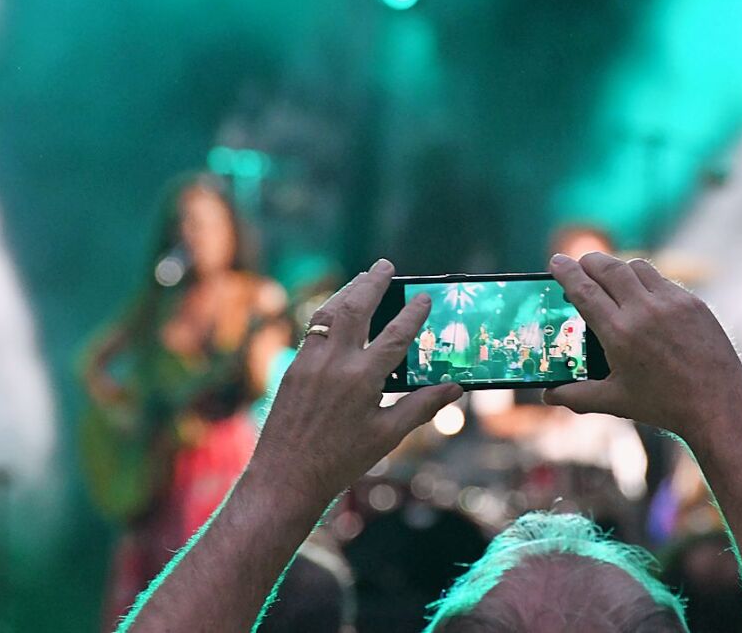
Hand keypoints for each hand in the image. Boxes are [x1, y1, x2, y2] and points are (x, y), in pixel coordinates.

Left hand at [250, 259, 461, 507]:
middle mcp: (335, 363)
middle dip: (373, 282)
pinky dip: (329, 314)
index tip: (424, 298)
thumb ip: (421, 406)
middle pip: (356, 308)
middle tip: (386, 265)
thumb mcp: (387, 435)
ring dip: (348, 291)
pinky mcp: (293, 368)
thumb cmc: (341, 461)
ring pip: (329, 313)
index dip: (413, 314)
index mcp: (363, 378)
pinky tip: (337, 312)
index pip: (395, 335)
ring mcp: (310, 362)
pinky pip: (313, 329)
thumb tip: (455, 388)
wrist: (286, 477)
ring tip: (363, 278)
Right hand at [544, 252, 741, 439]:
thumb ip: (577, 395)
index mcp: (619, 333)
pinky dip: (646, 281)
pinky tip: (643, 295)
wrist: (719, 404)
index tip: (555, 262)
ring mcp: (672, 303)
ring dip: (618, 267)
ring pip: (636, 267)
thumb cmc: (665, 405)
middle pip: (608, 268)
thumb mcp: (616, 401)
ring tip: (609, 277)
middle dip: (588, 262)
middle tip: (578, 263)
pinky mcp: (693, 303)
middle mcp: (644, 311)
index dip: (567, 272)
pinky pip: (663, 280)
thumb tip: (548, 395)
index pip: (584, 290)